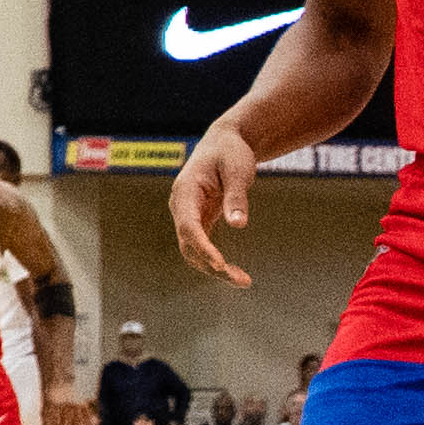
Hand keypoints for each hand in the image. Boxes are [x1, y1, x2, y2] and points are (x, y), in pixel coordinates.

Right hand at [167, 125, 260, 284]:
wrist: (223, 143)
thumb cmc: (230, 152)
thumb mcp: (238, 170)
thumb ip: (236, 196)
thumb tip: (238, 225)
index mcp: (185, 191)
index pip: (188, 225)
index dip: (203, 247)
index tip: (220, 264)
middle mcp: (180, 207)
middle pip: (188, 244)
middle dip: (211, 265)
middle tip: (242, 280)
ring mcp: (187, 215)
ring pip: (192, 251)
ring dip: (213, 268)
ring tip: (243, 281)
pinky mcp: (197, 221)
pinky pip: (201, 246)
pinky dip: (215, 262)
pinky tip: (235, 273)